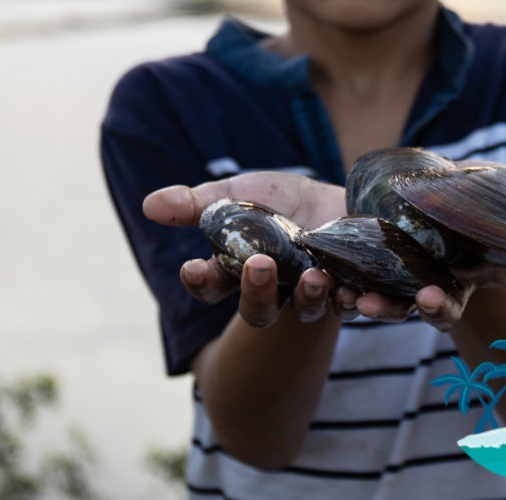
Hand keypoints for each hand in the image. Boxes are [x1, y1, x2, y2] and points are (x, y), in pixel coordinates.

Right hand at [143, 172, 347, 326]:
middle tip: (257, 265)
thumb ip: (196, 203)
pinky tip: (356, 291)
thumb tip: (149, 205)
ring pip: (307, 310)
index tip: (192, 267)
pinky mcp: (351, 287)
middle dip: (256, 291)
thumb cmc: (280, 202)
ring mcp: (313, 292)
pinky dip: (355, 302)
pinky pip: (353, 305)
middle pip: (258, 309)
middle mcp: (275, 290)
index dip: (199, 281)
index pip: (210, 287)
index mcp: (238, 270)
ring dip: (308, 298)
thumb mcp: (236, 194)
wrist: (339, 199)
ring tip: (314, 277)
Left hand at [351, 163, 505, 330]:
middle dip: (439, 307)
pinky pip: (361, 293)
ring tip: (368, 301)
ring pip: (399, 308)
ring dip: (385, 308)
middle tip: (430, 299)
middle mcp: (451, 285)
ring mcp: (412, 285)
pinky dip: (346, 294)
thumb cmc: (473, 202)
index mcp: (489, 268)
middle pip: (448, 308)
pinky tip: (335, 288)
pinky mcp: (376, 277)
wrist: (417, 201)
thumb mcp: (504, 189)